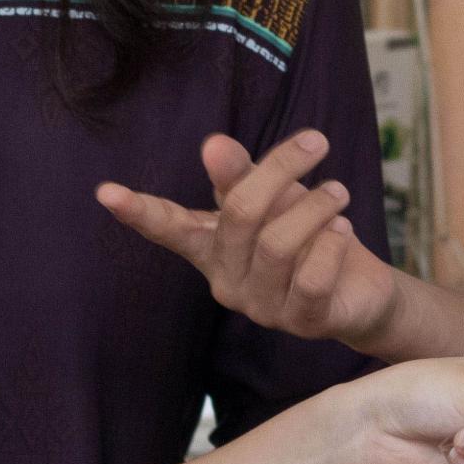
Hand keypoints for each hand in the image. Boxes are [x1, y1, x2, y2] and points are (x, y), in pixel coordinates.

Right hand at [97, 129, 393, 350]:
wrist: (359, 290)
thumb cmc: (305, 235)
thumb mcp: (273, 197)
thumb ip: (242, 175)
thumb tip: (212, 143)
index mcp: (211, 246)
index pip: (168, 227)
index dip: (137, 210)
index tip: (105, 191)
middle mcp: (227, 280)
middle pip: (240, 214)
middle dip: (280, 169)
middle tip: (316, 141)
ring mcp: (261, 306)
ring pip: (278, 244)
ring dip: (315, 207)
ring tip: (338, 191)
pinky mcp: (301, 322)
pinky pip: (311, 278)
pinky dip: (331, 244)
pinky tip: (343, 229)